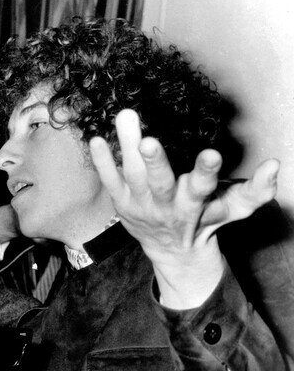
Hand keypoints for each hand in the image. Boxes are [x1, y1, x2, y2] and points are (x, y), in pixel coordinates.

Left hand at [89, 109, 278, 308]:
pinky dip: (102, 162)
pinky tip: (96, 139)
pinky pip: (109, 182)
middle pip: (159, 184)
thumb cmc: (205, 221)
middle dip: (155, 163)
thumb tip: (275, 165)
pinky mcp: (121, 203)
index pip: (203, 188)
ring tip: (125, 119)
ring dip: (126, 149)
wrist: (172, 250)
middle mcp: (165, 206)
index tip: (211, 154)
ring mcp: (139, 205)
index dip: (206, 172)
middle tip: (149, 140)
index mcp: (194, 206)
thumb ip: (256, 190)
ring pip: (132, 177)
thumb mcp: (233, 210)